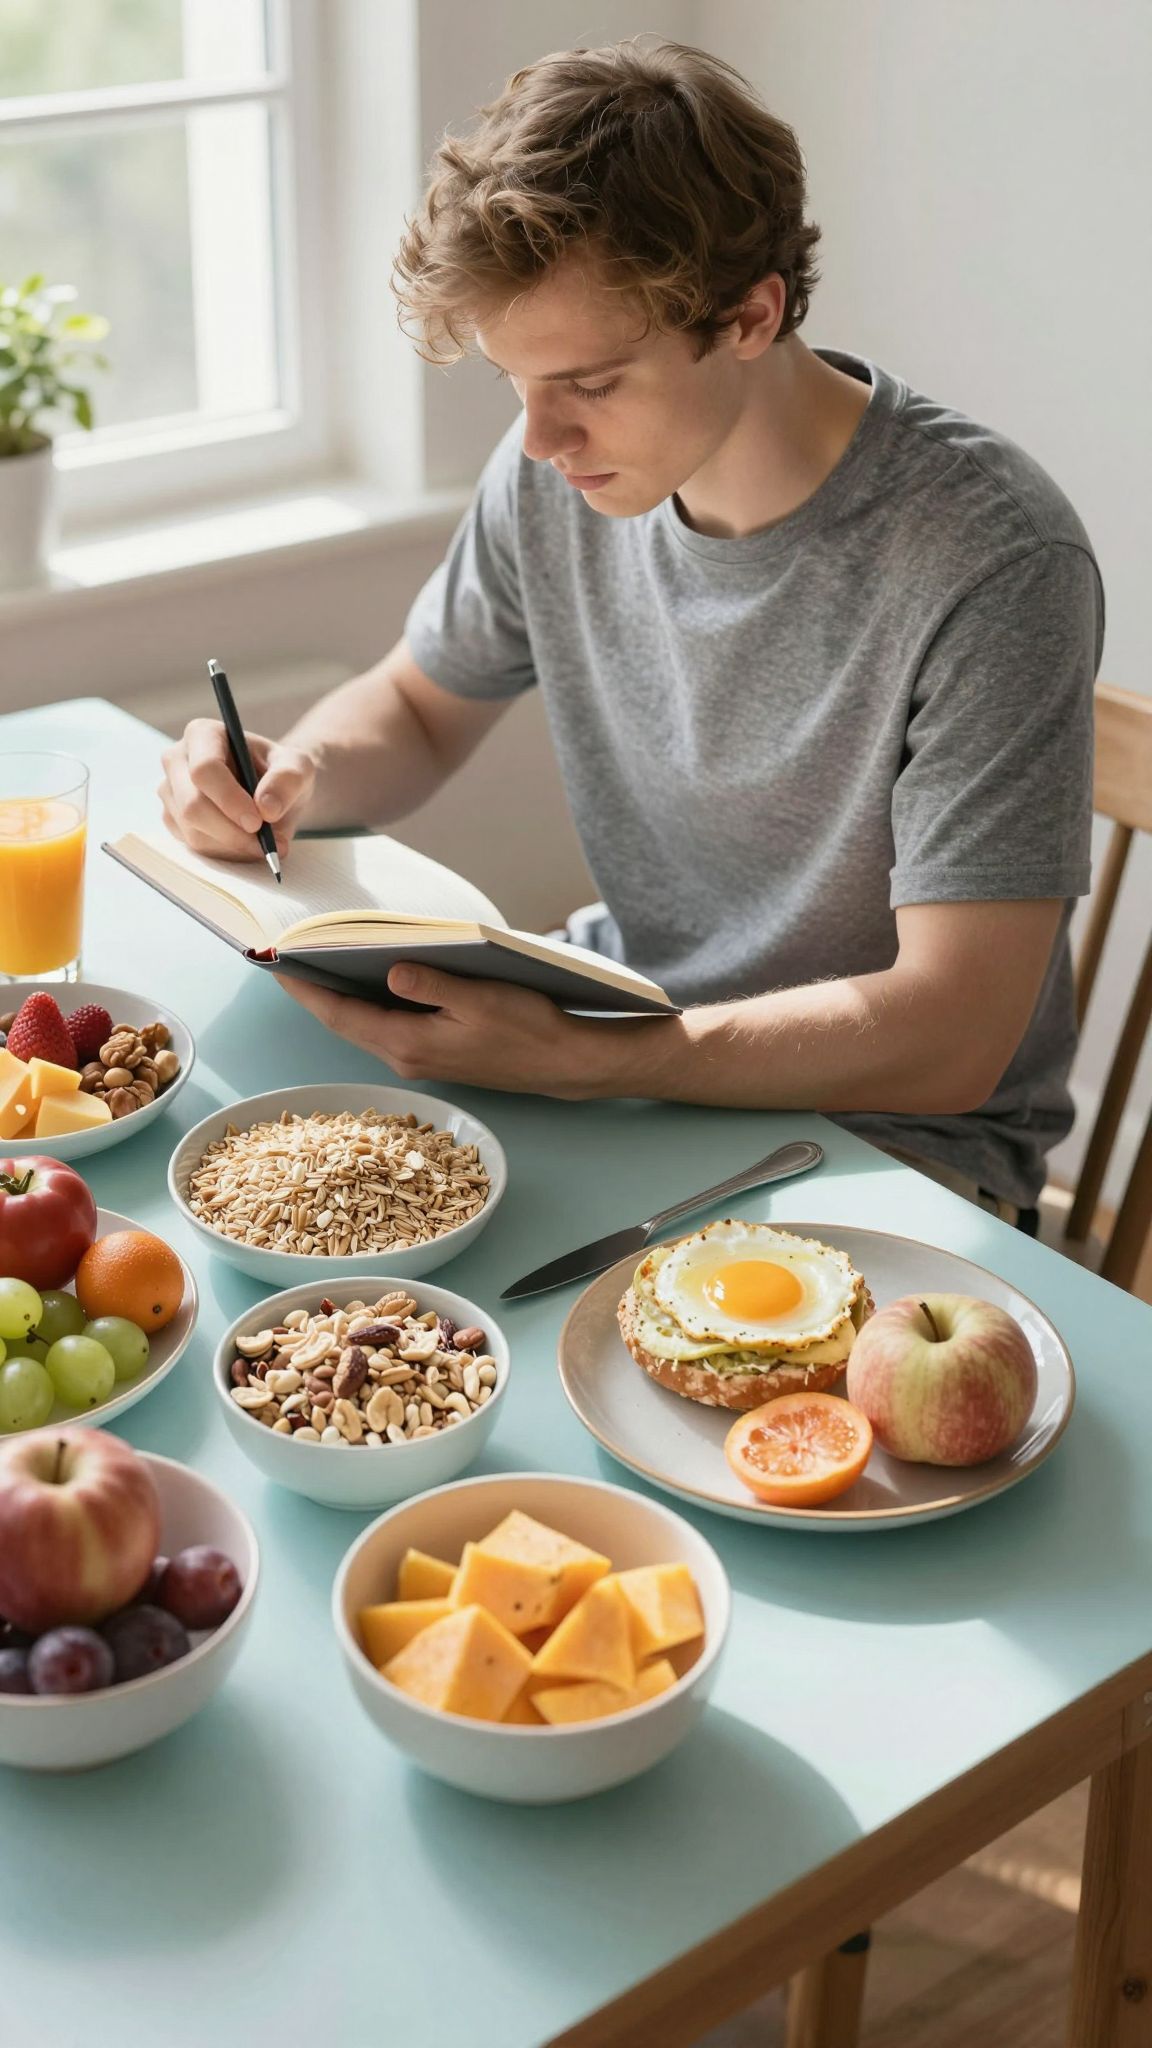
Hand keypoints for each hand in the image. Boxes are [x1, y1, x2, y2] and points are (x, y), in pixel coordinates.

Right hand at [159, 719, 316, 860]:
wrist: (271, 792)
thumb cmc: (281, 773)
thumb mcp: (298, 768)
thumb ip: (288, 780)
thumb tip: (267, 809)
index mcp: (203, 734)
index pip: (204, 769)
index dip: (229, 799)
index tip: (257, 822)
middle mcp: (177, 759)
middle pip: (192, 805)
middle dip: (231, 831)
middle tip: (266, 844)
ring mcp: (170, 791)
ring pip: (192, 830)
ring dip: (233, 845)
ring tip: (265, 843)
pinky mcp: (172, 819)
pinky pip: (193, 845)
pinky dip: (225, 852)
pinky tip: (246, 843)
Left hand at [274, 962, 652, 1097]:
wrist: (563, 1063)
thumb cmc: (529, 1028)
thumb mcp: (480, 997)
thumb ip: (432, 985)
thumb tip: (391, 971)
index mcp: (410, 1043)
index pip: (341, 1014)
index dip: (305, 990)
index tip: (277, 966)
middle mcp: (407, 1057)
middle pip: (345, 1022)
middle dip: (314, 992)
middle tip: (288, 959)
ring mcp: (421, 1060)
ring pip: (366, 1026)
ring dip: (341, 998)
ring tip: (319, 965)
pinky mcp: (435, 1055)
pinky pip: (388, 1029)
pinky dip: (370, 1006)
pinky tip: (370, 983)